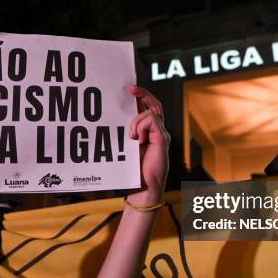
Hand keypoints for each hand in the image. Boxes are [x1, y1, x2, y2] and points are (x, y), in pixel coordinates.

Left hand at [126, 85, 169, 205]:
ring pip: (151, 112)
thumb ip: (127, 133)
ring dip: (136, 121)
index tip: (130, 88)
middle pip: (155, 104)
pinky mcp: (162, 139)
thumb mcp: (127, 147)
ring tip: (131, 137)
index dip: (142, 96)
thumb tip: (115, 117)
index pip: (149, 108)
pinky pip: (151, 120)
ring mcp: (161, 134)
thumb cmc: (134, 171)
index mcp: (150, 132)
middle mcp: (158, 131)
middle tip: (130, 89)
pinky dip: (141, 127)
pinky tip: (136, 140)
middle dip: (143, 94)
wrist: (142, 188)